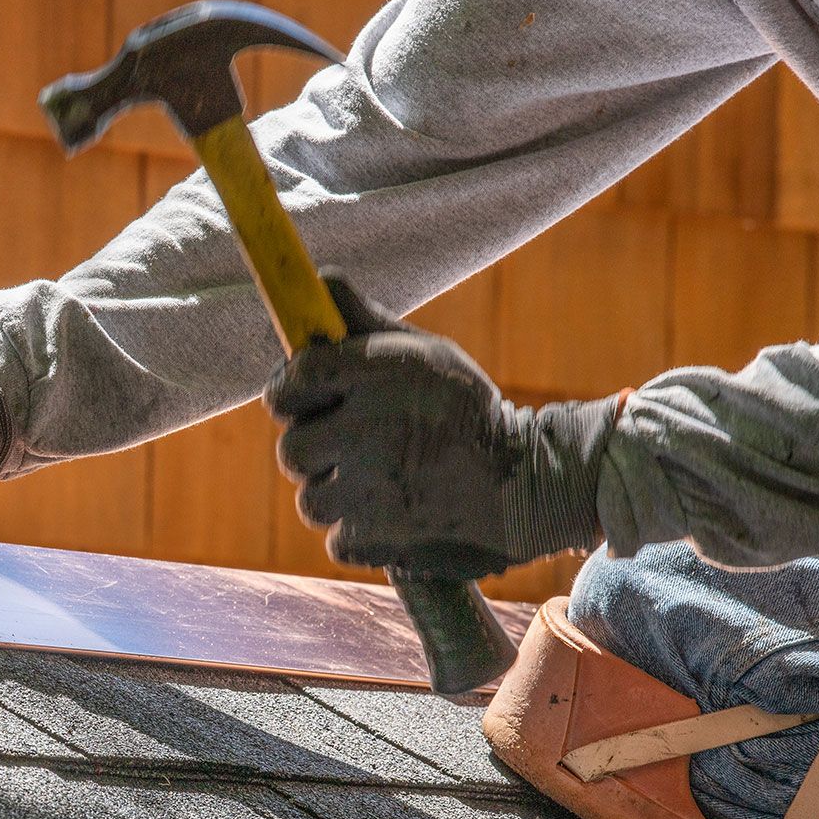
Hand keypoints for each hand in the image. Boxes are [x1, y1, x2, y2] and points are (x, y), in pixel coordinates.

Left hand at [265, 274, 619, 580]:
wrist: (529, 483)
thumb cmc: (467, 410)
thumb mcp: (426, 355)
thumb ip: (366, 324)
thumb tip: (319, 279)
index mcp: (379, 374)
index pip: (295, 377)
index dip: (289, 391)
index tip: (300, 398)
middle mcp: (368, 428)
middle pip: (291, 448)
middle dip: (312, 451)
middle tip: (347, 448)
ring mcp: (370, 487)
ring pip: (311, 499)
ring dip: (336, 495)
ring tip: (381, 482)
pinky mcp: (377, 535)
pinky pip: (337, 539)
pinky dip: (359, 534)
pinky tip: (393, 514)